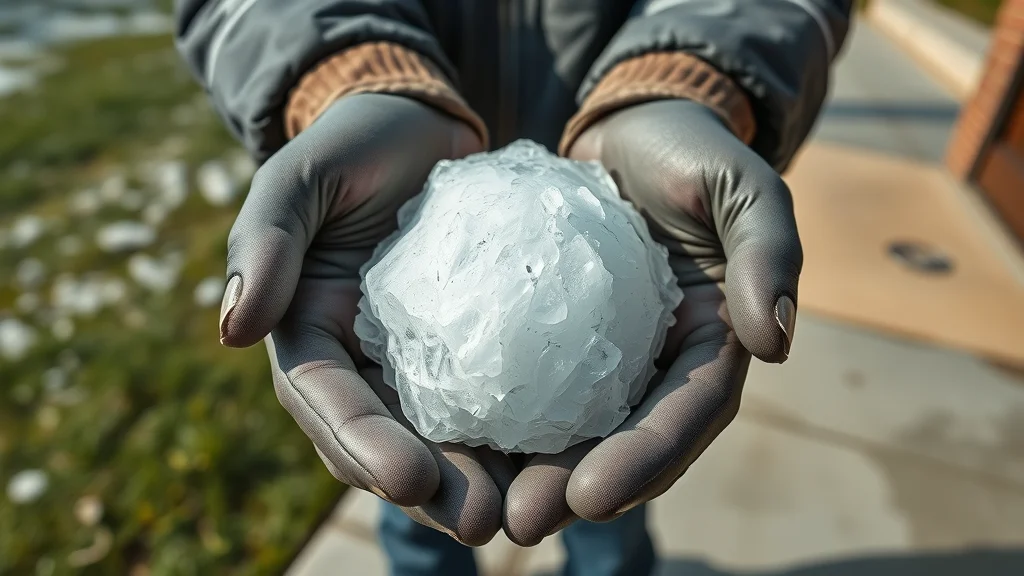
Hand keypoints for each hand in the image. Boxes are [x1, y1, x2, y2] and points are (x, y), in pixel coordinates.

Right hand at [220, 94, 514, 545]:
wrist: (420, 127)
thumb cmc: (354, 145)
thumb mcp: (301, 176)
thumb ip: (266, 240)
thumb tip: (232, 328)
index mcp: (310, 335)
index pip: (325, 401)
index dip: (361, 445)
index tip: (410, 478)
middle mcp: (362, 363)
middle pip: (386, 441)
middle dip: (428, 489)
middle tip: (483, 520)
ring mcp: (420, 362)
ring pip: (442, 437)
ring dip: (477, 481)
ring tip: (525, 513)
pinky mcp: (476, 348)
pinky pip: (496, 397)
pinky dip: (520, 432)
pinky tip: (564, 455)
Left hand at [503, 99, 800, 544]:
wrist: (630, 130)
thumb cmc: (689, 152)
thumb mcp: (738, 185)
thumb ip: (766, 251)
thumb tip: (773, 343)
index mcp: (712, 343)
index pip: (689, 413)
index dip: (648, 459)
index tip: (592, 496)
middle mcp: (658, 363)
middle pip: (624, 441)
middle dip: (576, 489)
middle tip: (520, 522)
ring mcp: (606, 354)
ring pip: (571, 426)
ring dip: (529, 472)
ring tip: (478, 506)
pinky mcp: (555, 335)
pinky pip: (526, 379)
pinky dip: (495, 411)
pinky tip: (449, 437)